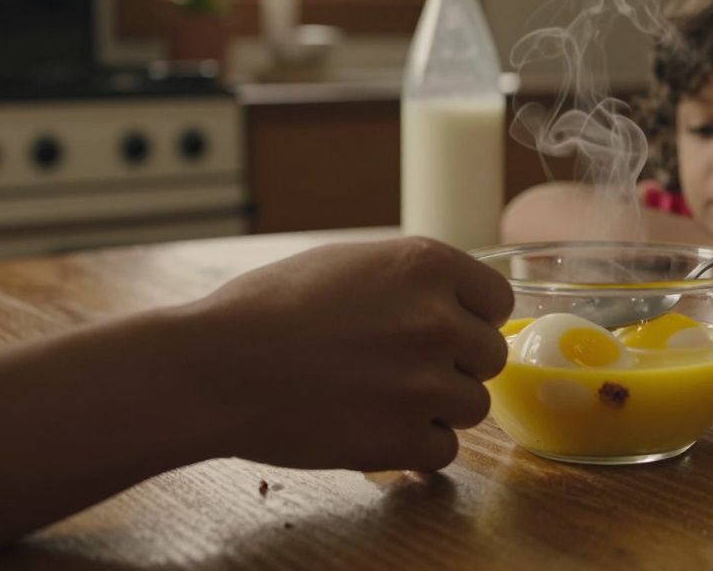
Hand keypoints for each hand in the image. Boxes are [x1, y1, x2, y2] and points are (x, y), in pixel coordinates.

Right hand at [182, 237, 512, 471]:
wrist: (214, 366)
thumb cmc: (268, 309)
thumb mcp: (350, 263)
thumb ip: (413, 279)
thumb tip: (457, 301)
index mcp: (427, 264)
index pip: (498, 301)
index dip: (472, 319)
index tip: (445, 330)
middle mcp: (438, 320)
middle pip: (491, 356)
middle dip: (456, 365)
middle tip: (405, 369)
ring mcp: (425, 383)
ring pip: (474, 406)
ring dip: (438, 408)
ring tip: (382, 398)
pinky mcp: (403, 439)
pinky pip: (444, 450)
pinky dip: (416, 448)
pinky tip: (375, 428)